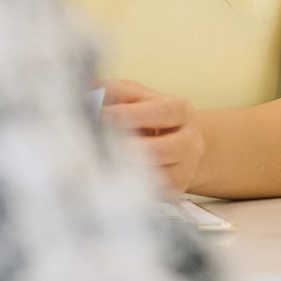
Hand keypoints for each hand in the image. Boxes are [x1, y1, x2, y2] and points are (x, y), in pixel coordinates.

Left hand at [102, 77, 206, 195]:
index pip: (161, 112)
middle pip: (160, 150)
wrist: (176, 143)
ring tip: (100, 164)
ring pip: (156, 176)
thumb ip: (117, 91)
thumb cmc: (148, 116)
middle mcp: (191, 140)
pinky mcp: (176, 189)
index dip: (130, 116)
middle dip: (127, 150)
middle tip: (97, 146)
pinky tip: (112, 178)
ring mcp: (186, 167)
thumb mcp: (137, 96)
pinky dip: (131, 187)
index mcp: (181, 110)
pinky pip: (152, 193)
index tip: (101, 117)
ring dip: (127, 171)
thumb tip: (90, 87)